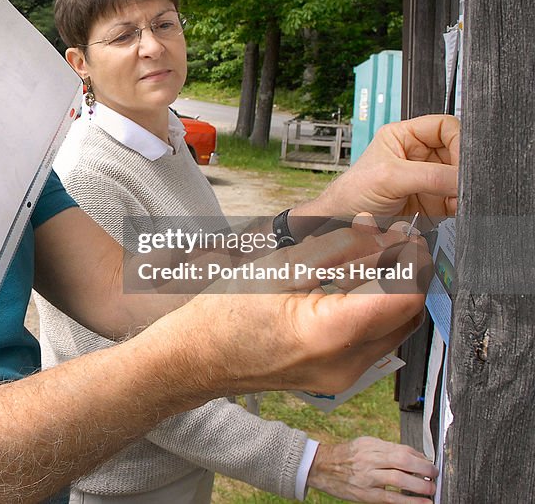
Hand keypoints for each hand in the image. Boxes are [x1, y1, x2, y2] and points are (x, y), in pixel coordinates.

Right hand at [169, 222, 427, 398]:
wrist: (194, 359)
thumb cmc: (222, 315)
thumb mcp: (278, 267)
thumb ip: (335, 248)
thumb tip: (377, 230)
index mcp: (330, 333)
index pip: (404, 296)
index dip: (412, 260)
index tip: (404, 234)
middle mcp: (346, 364)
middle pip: (408, 314)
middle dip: (406, 272)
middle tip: (389, 239)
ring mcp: (344, 377)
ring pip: (395, 329)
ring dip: (393, 291)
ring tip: (369, 256)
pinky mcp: (338, 377)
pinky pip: (374, 341)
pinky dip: (374, 310)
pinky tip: (352, 284)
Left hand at [300, 114, 459, 226]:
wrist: (344, 224)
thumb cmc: (352, 193)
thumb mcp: (389, 177)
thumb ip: (428, 175)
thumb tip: (462, 178)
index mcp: (405, 136)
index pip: (445, 126)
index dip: (458, 139)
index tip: (464, 158)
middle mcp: (420, 155)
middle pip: (458, 152)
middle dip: (463, 167)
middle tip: (463, 180)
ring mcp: (429, 179)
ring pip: (461, 177)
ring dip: (463, 188)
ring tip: (456, 197)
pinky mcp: (435, 201)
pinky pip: (459, 199)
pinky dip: (462, 204)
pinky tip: (454, 207)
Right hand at [308, 437, 437, 502]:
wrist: (321, 466)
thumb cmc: (346, 456)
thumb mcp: (365, 444)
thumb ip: (387, 449)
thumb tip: (415, 456)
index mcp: (371, 445)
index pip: (402, 449)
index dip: (421, 457)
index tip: (430, 464)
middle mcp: (369, 458)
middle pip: (403, 461)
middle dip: (424, 469)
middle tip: (435, 476)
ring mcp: (367, 477)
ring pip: (399, 479)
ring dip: (420, 486)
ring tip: (431, 489)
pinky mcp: (365, 494)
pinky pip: (391, 499)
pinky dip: (410, 501)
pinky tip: (422, 503)